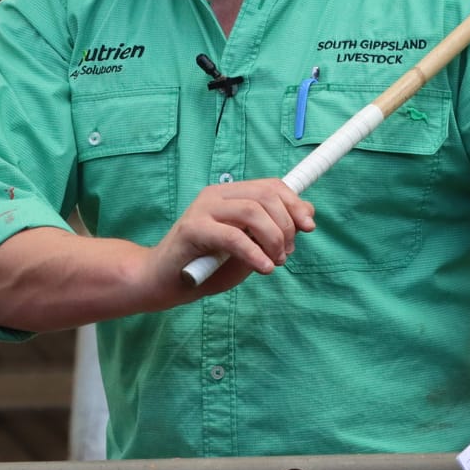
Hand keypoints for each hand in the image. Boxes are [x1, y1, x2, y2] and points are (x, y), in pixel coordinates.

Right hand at [138, 178, 314, 304]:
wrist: (160, 283)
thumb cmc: (205, 267)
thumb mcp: (248, 248)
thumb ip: (272, 231)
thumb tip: (307, 215)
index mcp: (230, 194)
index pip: (271, 186)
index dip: (295, 203)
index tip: (309, 226)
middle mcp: (216, 195)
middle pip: (266, 196)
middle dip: (286, 225)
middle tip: (286, 253)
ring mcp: (202, 209)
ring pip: (253, 212)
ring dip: (273, 239)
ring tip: (275, 261)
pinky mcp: (192, 229)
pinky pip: (233, 236)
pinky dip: (254, 252)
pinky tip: (264, 267)